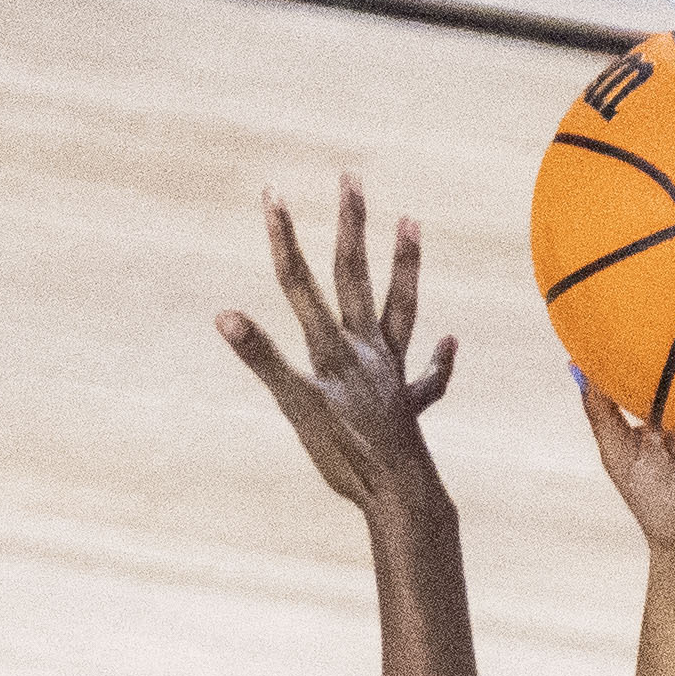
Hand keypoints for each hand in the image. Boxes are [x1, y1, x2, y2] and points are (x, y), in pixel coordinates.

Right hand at [221, 179, 457, 522]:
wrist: (402, 496)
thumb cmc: (349, 457)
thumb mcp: (297, 407)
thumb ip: (262, 359)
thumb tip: (224, 315)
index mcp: (335, 348)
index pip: (299, 283)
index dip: (283, 238)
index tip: (272, 193)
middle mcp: (367, 351)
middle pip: (356, 276)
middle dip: (351, 226)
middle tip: (352, 179)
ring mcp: (391, 375)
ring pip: (401, 307)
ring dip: (404, 265)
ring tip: (412, 223)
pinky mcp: (409, 405)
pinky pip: (427, 378)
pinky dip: (439, 360)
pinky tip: (450, 341)